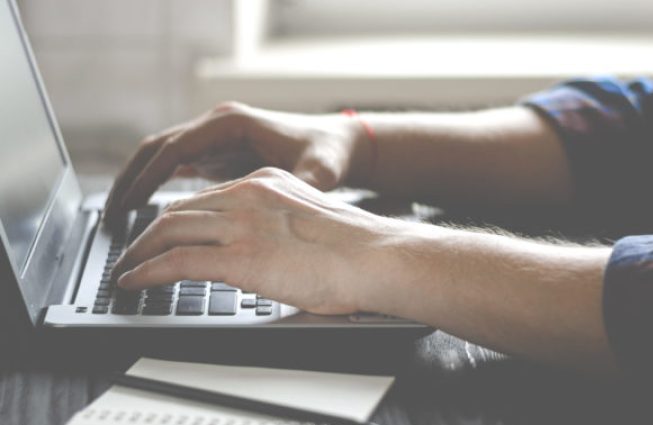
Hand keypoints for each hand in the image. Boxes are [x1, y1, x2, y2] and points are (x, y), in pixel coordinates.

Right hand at [103, 102, 369, 225]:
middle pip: (158, 148)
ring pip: (163, 156)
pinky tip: (148, 214)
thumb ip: (302, 186)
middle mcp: (219, 125)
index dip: (148, 177)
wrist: (341, 144)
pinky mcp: (220, 151)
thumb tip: (292, 202)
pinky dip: (159, 185)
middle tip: (109, 216)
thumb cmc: (329, 154)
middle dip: (131, 180)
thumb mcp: (319, 172)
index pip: (175, 147)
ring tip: (119, 218)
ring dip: (139, 182)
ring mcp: (217, 136)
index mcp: (232, 123)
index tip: (127, 206)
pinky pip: (178, 165)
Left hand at [110, 167, 400, 314]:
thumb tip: (273, 252)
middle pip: (181, 208)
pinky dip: (146, 272)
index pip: (209, 196)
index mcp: (269, 183)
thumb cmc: (360, 249)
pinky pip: (174, 261)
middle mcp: (249, 194)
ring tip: (128, 268)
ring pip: (168, 230)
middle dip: (152, 231)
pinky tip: (135, 282)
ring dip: (140, 251)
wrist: (377, 256)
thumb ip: (283, 226)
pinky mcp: (238, 256)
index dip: (181, 216)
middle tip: (137, 250)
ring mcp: (242, 223)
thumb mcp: (312, 221)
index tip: (170, 232)